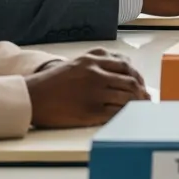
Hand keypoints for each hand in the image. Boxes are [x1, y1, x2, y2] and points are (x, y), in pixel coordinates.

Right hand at [25, 49, 148, 127]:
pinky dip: (124, 115)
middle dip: (141, 92)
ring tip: (140, 109)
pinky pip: (114, 113)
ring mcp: (93, 93)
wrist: (32, 97)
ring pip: (125, 98)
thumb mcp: (77, 63)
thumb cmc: (54, 82)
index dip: (137, 77)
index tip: (141, 84)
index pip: (126, 67)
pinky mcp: (89, 112)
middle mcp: (96, 75)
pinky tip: (126, 117)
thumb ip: (98, 60)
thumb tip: (124, 67)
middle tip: (146, 99)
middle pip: (129, 82)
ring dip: (136, 104)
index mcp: (93, 61)